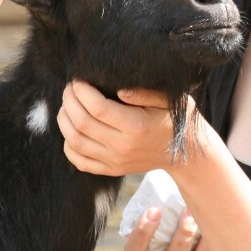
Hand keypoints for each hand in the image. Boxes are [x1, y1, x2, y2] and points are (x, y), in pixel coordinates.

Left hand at [57, 81, 186, 176]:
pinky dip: (68, 145)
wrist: (186, 153)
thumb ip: (144, 93)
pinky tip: (71, 129)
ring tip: (67, 105)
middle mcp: (122, 147)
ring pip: (75, 142)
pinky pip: (80, 161)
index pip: (97, 108)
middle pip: (82, 123)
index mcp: (135, 126)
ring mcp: (115, 161)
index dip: (81, 92)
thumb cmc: (175, 119)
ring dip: (64, 121)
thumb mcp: (168, 100)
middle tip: (69, 88)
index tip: (78, 80)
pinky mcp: (111, 170)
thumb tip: (118, 90)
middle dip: (69, 101)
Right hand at [124, 207, 229, 250]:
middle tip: (190, 210)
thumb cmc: (162, 245)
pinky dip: (219, 243)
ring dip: (207, 237)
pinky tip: (223, 226)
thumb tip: (168, 179)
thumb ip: (156, 220)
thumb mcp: (152, 239)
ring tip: (212, 216)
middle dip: (184, 233)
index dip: (142, 232)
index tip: (154, 209)